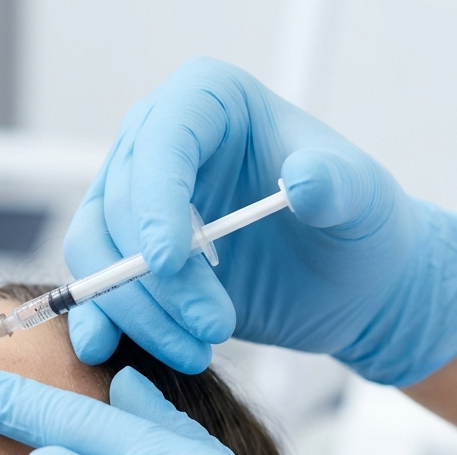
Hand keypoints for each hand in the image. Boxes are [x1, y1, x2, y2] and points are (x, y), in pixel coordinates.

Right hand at [67, 57, 456, 385]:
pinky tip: (109, 352)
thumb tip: (304, 180)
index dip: (156, 200)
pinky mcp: (125, 256)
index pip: (162, 141)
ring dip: (135, 309)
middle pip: (119, 204)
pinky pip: (93, 286)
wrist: (349, 283)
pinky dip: (98, 320)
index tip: (172, 262)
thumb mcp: (363, 201)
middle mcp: (156, 142)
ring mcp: (134, 201)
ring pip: (94, 250)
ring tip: (198, 350)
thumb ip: (337, 186)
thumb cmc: (357, 225)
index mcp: (208, 101)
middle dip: (158, 277)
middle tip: (214, 326)